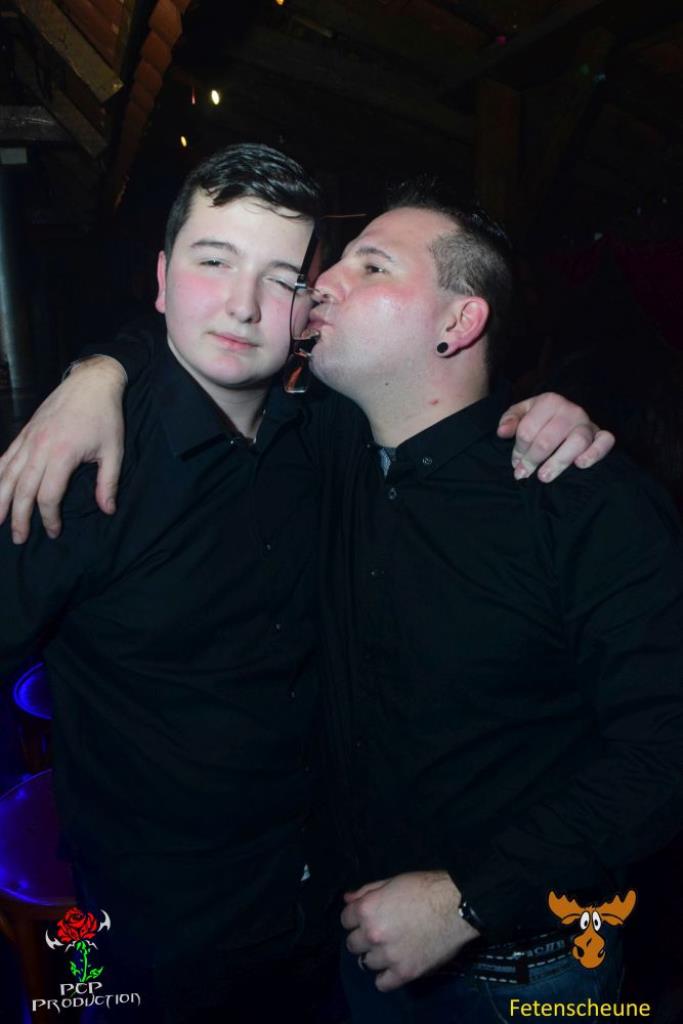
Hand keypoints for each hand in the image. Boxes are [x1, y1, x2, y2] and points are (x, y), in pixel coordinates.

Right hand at [0, 356, 126, 542]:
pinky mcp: (24, 433)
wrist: (91, 382)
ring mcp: (28, 439)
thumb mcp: (114, 451)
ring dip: (0, 499)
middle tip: (19, 538)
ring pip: (7, 474)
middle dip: (19, 517)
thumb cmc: (105, 416)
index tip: (55, 532)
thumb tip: (108, 511)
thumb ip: (108, 483)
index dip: (49, 518)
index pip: (48, 495)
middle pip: (23, 489)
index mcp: (62, 453)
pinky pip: (5, 458)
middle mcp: (40, 447)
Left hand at [341, 871, 478, 991]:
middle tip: (378, 933)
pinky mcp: (405, 972)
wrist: (456, 906)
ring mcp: (388, 956)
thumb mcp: (392, 881)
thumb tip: (347, 898)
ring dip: (374, 956)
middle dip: (363, 937)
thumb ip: (366, 891)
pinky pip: (382, 983)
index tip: (367, 917)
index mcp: (367, 910)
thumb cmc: (425, 888)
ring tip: (389, 949)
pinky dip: (385, 977)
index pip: (345, 920)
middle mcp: (373, 934)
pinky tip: (393, 967)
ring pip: (366, 963)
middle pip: (352, 944)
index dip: (356, 917)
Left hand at [497, 392, 614, 481]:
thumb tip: (502, 432)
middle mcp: (571, 410)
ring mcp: (587, 422)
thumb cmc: (542, 417)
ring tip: (544, 477)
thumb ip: (510, 420)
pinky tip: (580, 465)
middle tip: (523, 474)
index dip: (518, 450)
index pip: (528, 430)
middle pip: (547, 440)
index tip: (515, 462)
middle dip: (532, 460)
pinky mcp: (601, 434)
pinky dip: (594, 454)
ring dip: (558, 462)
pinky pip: (605, 442)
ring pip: (575, 443)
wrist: (568, 415)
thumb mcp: (523, 412)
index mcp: (550, 401)